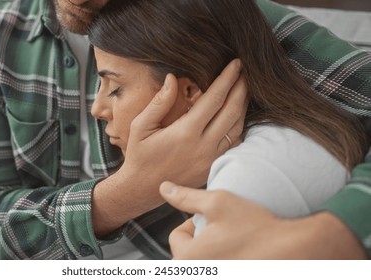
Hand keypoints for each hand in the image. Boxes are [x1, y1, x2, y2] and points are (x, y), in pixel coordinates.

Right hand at [92, 59, 246, 235]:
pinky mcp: (214, 166)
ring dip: (243, 105)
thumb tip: (172, 78)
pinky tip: (238, 114)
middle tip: (245, 72)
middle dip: (241, 88)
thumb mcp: (141, 126)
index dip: (227, 79)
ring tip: (244, 89)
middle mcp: (204, 145)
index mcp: (186, 132)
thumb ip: (158, 102)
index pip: (215, 99)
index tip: (236, 64)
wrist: (144, 188)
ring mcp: (212, 157)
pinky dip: (240, 125)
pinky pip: (235, 143)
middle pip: (232, 110)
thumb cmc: (140, 155)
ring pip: (237, 126)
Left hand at [159, 182, 367, 258]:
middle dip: (199, 241)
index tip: (214, 220)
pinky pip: (216, 267)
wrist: (292, 250)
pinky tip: (239, 255)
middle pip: (186, 254)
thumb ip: (186, 197)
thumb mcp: (218, 202)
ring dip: (210, 254)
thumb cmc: (255, 227)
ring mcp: (216, 276)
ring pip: (202, 263)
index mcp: (187, 258)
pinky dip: (223, 261)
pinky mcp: (229, 276)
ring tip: (231, 244)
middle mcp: (197, 273)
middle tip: (222, 233)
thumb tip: (163, 187)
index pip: (176, 237)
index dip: (193, 223)